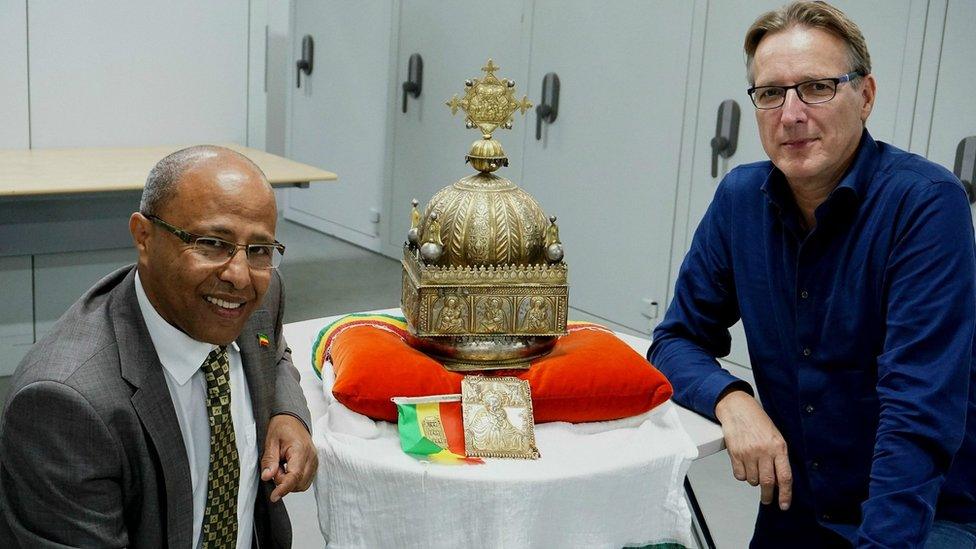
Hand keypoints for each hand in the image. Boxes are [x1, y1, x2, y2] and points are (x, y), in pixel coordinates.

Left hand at [260, 414, 317, 502]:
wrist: (293, 420)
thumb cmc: (282, 427)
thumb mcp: (270, 442)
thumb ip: (269, 461)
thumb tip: (267, 476)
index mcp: (300, 450)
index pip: (294, 476)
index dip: (283, 488)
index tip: (274, 496)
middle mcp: (311, 457)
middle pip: (299, 483)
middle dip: (283, 482)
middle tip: (274, 468)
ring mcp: (314, 462)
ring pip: (302, 484)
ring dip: (289, 482)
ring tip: (281, 467)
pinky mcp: (314, 465)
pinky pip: (305, 480)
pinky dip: (294, 480)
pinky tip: (287, 469)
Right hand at [715, 390, 791, 509]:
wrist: (738, 408)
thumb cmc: (758, 421)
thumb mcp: (775, 437)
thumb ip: (778, 457)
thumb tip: (778, 480)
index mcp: (778, 447)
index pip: (785, 476)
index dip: (785, 494)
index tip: (784, 504)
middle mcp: (764, 451)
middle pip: (768, 482)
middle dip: (767, 495)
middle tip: (767, 500)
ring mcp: (748, 453)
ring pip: (752, 480)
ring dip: (754, 481)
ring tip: (754, 471)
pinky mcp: (735, 453)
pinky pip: (739, 475)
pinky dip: (742, 475)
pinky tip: (744, 467)